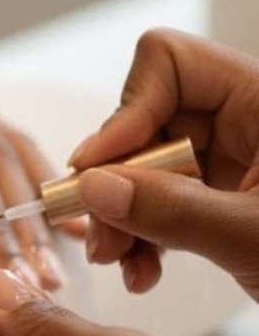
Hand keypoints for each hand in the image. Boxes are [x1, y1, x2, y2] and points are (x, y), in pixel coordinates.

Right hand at [67, 30, 258, 297]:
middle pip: (146, 122)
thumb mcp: (258, 239)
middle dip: (114, 181)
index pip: (171, 64)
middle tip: (97, 233)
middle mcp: (246, 121)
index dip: (127, 110)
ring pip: (144, 168)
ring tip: (119, 262)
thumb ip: (173, 210)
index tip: (98, 168)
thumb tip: (94, 186)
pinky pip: (160, 202)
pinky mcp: (224, 202)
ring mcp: (233, 162)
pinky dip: (142, 235)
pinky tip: (143, 271)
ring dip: (120, 216)